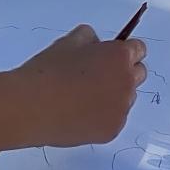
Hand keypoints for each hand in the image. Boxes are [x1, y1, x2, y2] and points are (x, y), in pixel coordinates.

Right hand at [8, 25, 147, 145]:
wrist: (31, 107)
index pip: (138, 49)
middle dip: (124, 72)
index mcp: (119, 57)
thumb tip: (95, 45)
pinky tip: (78, 115)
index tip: (111, 56)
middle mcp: (127, 82)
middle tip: (97, 76)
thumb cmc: (47, 71)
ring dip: (113, 96)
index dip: (123, 51)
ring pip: (126, 99)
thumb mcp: (68, 42)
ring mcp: (121, 109)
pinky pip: (114, 120)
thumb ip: (89, 38)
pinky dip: (102, 116)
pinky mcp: (112, 131)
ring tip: (83, 98)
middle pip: (138, 74)